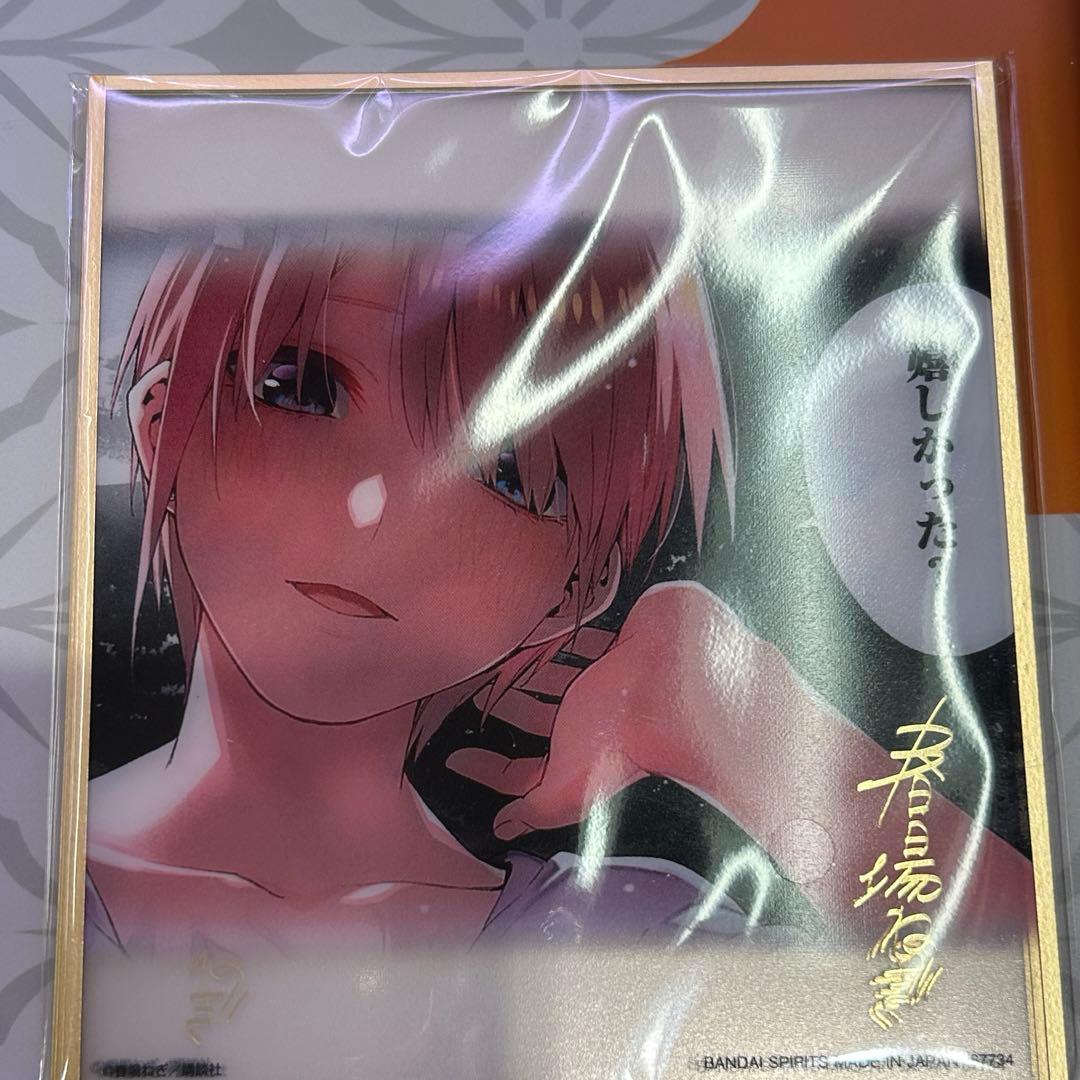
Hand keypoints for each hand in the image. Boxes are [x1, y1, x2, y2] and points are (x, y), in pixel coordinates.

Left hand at [446, 582, 771, 841]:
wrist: (678, 680)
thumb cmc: (624, 739)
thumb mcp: (569, 786)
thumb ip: (535, 807)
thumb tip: (502, 831)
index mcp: (578, 761)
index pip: (522, 772)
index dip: (488, 768)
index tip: (452, 757)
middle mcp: (590, 724)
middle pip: (538, 720)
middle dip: (507, 713)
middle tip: (468, 698)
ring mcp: (604, 682)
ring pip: (555, 679)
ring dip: (529, 673)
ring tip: (493, 659)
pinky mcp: (614, 645)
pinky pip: (576, 642)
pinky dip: (557, 639)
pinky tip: (532, 629)